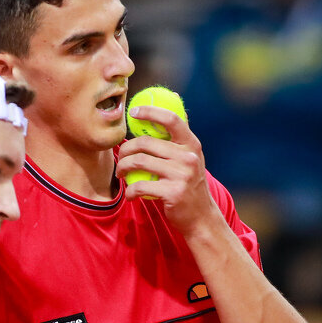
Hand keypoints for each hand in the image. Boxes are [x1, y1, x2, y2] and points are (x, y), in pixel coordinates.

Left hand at [117, 106, 218, 235]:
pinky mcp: (173, 192)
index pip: (171, 120)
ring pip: (140, 161)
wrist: (201, 217)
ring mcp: (182, 175)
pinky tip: (130, 195)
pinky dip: (130, 191)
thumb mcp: (190, 159)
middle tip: (120, 157)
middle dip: (126, 148)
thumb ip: (178, 138)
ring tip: (121, 174)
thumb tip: (168, 104)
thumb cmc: (189, 185)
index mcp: (191, 145)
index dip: (150, 112)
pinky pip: (141, 185)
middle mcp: (188, 157)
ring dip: (123, 167)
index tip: (133, 112)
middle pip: (146, 142)